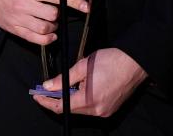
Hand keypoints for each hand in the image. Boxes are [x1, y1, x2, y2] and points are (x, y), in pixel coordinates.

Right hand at [0, 0, 88, 44]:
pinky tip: (50, 34)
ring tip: (50, 20)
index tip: (86, 7)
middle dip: (57, 13)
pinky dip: (46, 39)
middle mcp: (24, 5)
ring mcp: (19, 19)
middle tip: (55, 9)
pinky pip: (34, 39)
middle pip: (52, 15)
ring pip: (45, 29)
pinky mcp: (14, 28)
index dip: (73, 2)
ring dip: (53, 26)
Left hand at [32, 48, 146, 116]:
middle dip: (55, 99)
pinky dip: (81, 99)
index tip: (36, 95)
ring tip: (61, 85)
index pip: (61, 107)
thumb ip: (63, 79)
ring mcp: (105, 111)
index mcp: (89, 100)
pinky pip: (90, 107)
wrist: (135, 62)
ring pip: (80, 109)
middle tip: (45, 88)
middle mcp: (98, 110)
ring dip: (68, 98)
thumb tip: (47, 86)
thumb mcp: (83, 66)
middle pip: (70, 109)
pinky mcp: (110, 108)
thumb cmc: (111, 60)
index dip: (46, 102)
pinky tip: (78, 88)